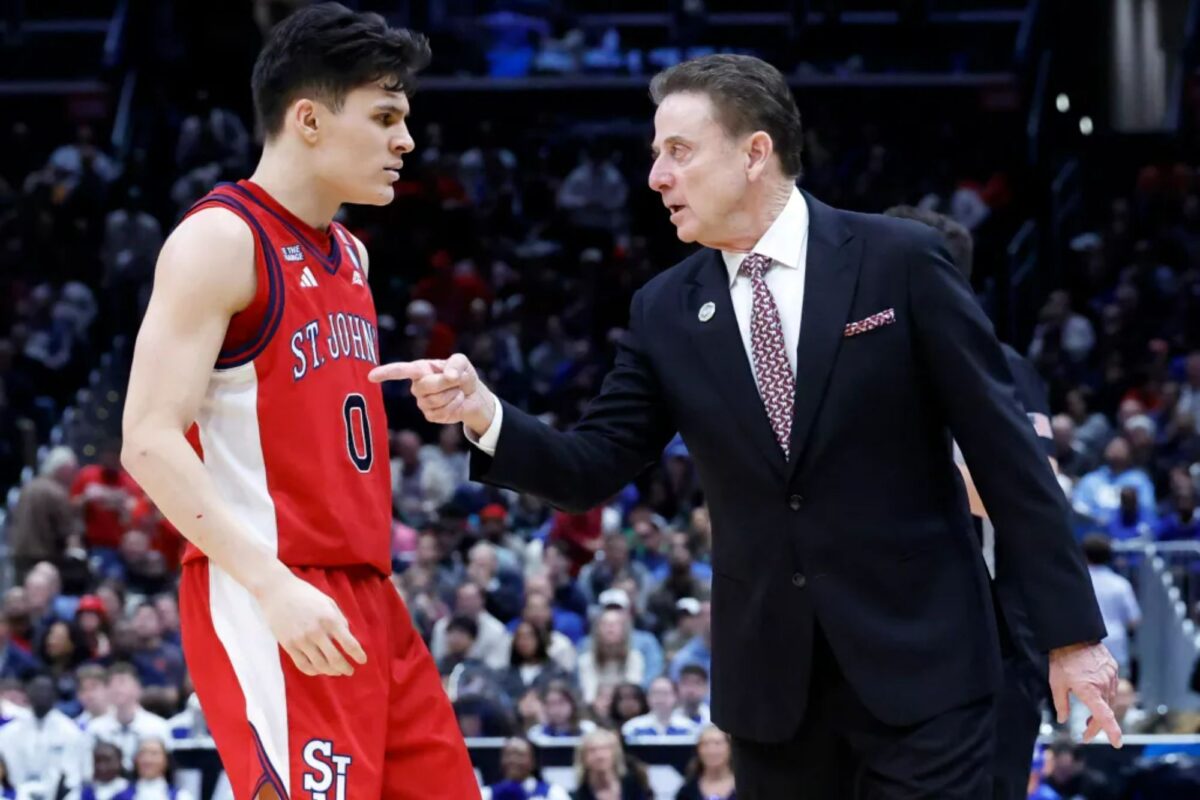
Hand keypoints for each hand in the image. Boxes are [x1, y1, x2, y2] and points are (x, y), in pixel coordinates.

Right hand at [255, 573, 366, 676]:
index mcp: (330, 619)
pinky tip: (319, 670)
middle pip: (335, 659)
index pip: (349, 644)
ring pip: (320, 665)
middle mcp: (316, 632)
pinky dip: (314, 671)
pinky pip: (303, 665)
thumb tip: (347, 638)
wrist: (277, 592)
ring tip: (336, 671)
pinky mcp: (288, 645)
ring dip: (331, 671)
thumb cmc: (306, 595)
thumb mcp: (328, 602)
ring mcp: (301, 640)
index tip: (363, 660)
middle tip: (350, 671)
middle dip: (345, 668)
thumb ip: (339, 620)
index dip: (358, 655)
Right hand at [369, 353, 496, 434]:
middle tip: (457, 380)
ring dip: (452, 394)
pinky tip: (456, 402)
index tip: (371, 376)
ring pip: (434, 401)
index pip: (400, 371)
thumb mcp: (462, 363)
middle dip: (445, 383)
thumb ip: (456, 363)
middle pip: (425, 386)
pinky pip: (441, 412)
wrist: (473, 395)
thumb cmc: (462, 375)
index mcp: (419, 369)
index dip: (386, 373)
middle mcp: (417, 386)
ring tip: (456, 391)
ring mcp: (422, 403)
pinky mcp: (430, 416)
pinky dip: (455, 406)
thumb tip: (450, 375)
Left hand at [1049, 641, 1121, 746]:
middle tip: (1086, 734)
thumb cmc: (1062, 660)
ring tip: (1088, 720)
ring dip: (1100, 712)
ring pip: (1109, 700)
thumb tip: (1062, 720)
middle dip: (1096, 726)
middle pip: (1105, 712)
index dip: (1111, 731)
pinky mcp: (1113, 669)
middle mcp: (1104, 685)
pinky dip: (1104, 697)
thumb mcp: (1056, 683)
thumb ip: (1061, 704)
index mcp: (1089, 690)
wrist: (1073, 636)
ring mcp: (1110, 677)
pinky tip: (1095, 698)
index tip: (1116, 743)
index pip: (1104, 716)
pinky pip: (1111, 687)